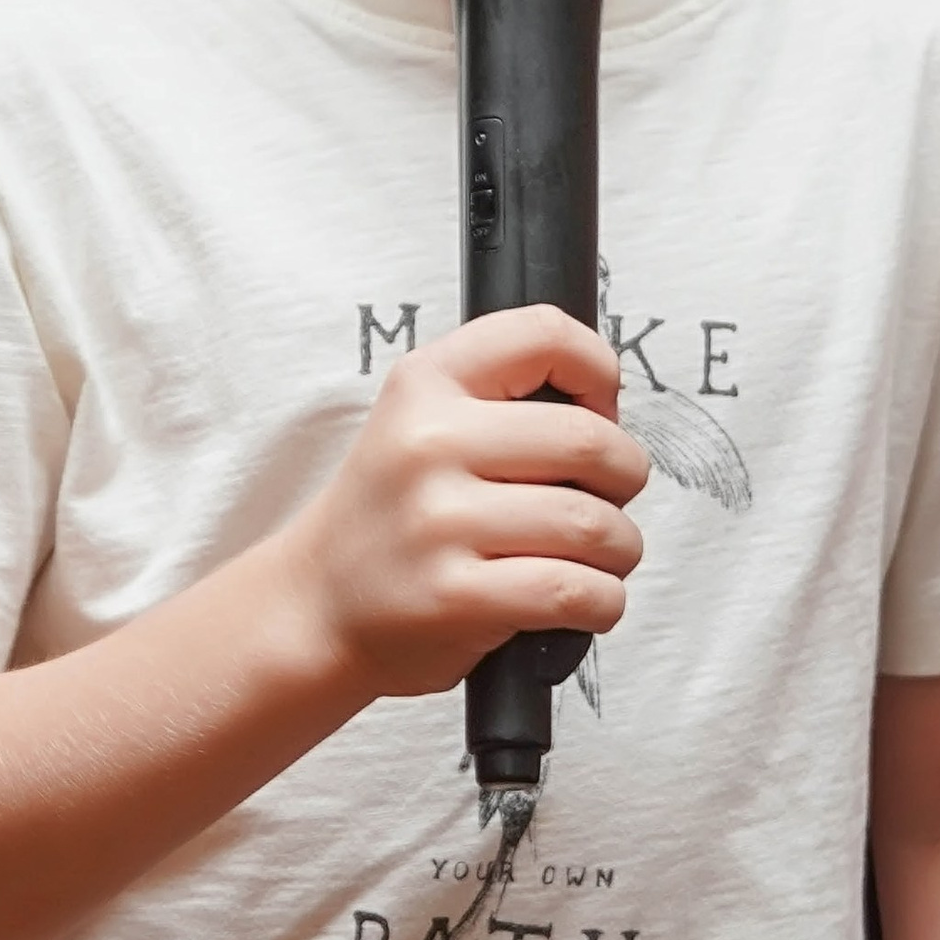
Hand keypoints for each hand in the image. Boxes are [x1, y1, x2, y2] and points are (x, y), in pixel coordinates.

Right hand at [284, 306, 647, 701]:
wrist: (315, 605)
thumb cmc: (392, 516)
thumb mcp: (420, 423)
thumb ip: (503, 400)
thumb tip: (609, 412)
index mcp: (425, 383)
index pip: (545, 334)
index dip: (599, 372)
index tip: (597, 411)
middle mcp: (428, 443)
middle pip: (590, 441)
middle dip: (624, 477)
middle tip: (607, 499)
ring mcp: (438, 521)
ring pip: (594, 525)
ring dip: (620, 549)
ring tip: (597, 557)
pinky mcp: (455, 596)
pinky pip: (576, 590)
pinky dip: (603, 600)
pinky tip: (585, 598)